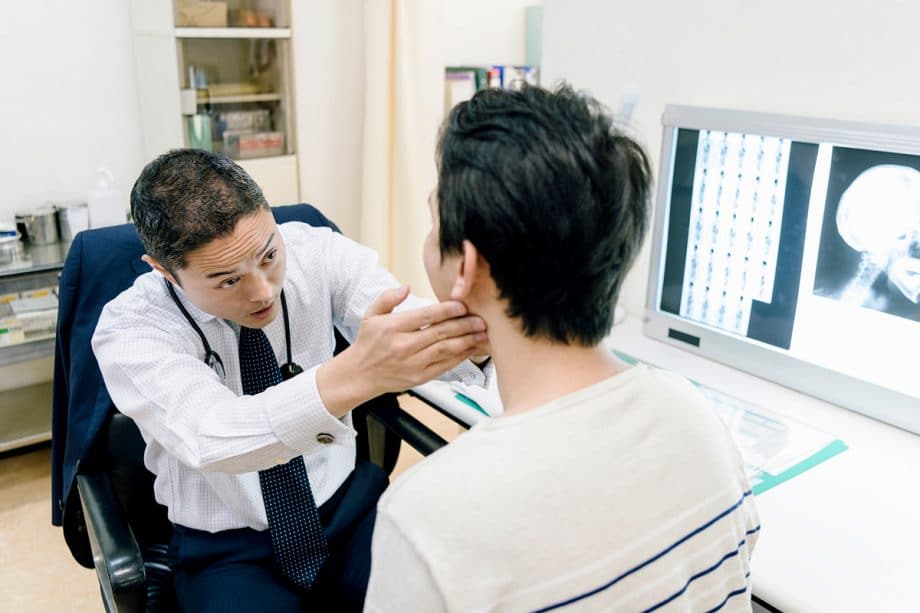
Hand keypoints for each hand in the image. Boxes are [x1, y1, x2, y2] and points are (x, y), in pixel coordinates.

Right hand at [317, 286, 487, 415]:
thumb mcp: (371, 315)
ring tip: (482, 333)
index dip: (447, 310)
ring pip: (445, 350)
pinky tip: (471, 349)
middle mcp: (403, 346)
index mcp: (392, 327)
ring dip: (467, 341)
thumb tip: (406, 287)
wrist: (359, 374)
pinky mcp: (419, 377)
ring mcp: (412, 363)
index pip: (425, 316)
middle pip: (440, 333)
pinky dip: (460, 357)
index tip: (462, 305)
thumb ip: (388, 298)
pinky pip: (444, 366)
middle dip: (464, 325)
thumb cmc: (368, 343)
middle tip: (480, 319)